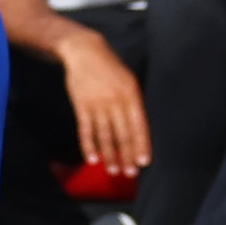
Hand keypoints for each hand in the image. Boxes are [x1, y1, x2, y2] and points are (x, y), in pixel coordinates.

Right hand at [59, 31, 152, 173]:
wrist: (84, 51)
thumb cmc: (110, 67)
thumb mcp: (128, 80)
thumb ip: (133, 104)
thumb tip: (139, 131)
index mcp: (130, 94)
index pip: (138, 126)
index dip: (141, 145)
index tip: (143, 162)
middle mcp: (115, 101)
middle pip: (122, 134)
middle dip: (127, 156)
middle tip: (130, 173)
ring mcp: (97, 104)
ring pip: (105, 136)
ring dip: (110, 156)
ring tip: (113, 170)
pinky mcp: (81, 106)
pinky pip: (86, 130)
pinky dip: (89, 146)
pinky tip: (92, 159)